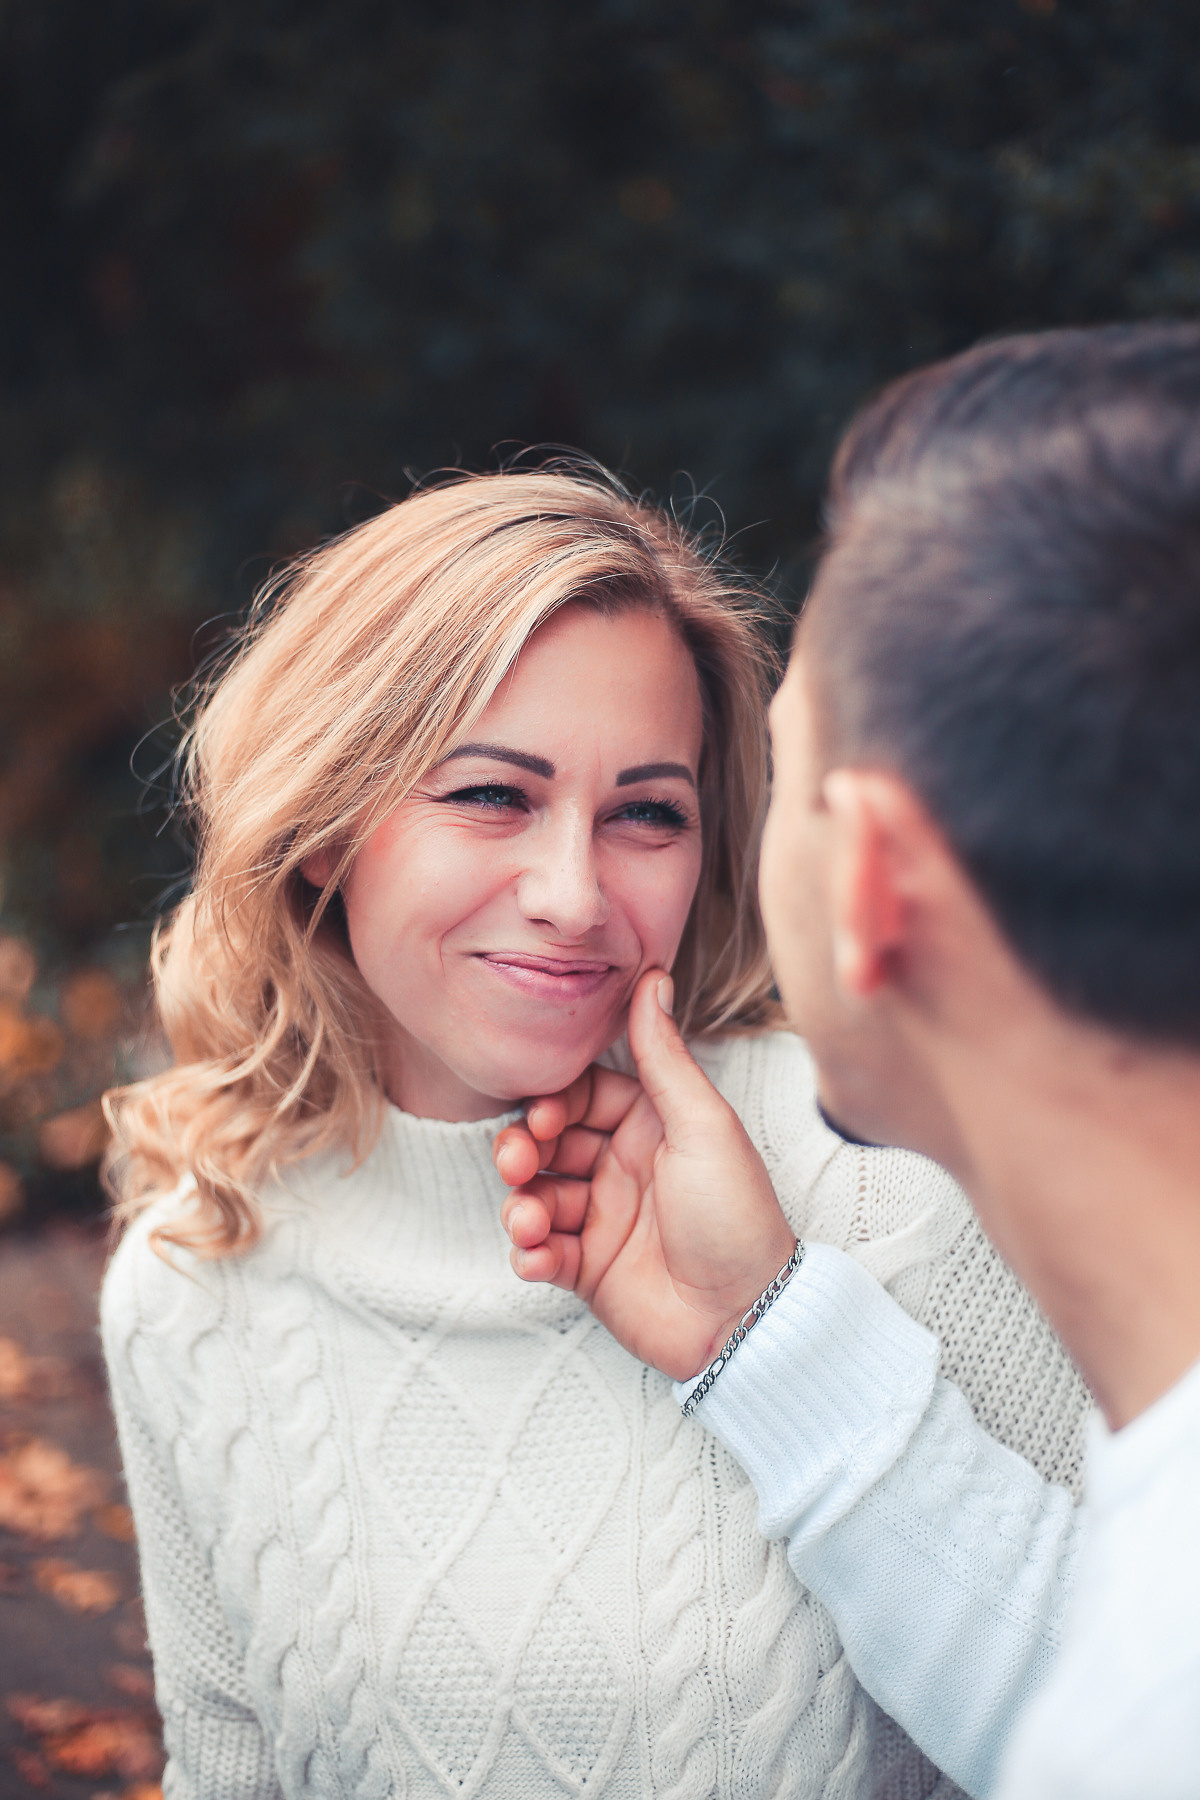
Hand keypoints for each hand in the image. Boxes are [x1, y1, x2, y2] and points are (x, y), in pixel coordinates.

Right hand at [492, 969, 797, 1380]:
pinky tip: (540, 1258)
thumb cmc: (737, 1216)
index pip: (580, 1096)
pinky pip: (540, 1254)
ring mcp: (602, 1220)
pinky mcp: (588, 1270)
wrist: (748, 1317)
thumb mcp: (703, 1125)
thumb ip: (666, 1057)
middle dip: (521, 1151)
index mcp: (649, 1126)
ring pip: (535, 1198)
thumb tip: (653, 978)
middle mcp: (620, 1168)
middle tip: (519, 1164)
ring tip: (530, 1223)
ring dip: (521, 1207)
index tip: (544, 1117)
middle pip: (547, 1144)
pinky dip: (529, 1255)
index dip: (553, 1102)